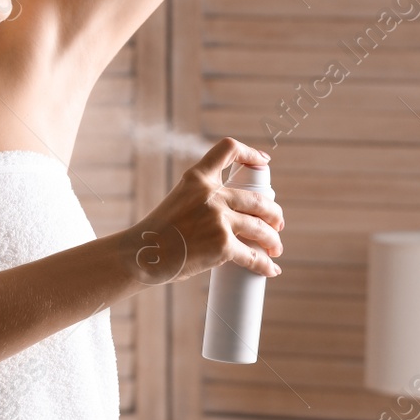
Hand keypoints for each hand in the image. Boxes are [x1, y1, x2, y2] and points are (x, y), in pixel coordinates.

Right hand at [124, 137, 284, 283]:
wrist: (142, 254)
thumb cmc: (156, 234)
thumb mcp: (178, 201)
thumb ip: (201, 201)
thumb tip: (231, 218)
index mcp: (197, 178)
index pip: (227, 149)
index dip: (250, 152)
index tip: (264, 161)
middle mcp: (211, 194)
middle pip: (257, 199)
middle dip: (274, 213)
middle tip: (277, 224)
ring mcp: (218, 219)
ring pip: (260, 228)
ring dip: (273, 240)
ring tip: (275, 248)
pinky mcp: (223, 245)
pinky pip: (253, 256)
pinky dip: (265, 265)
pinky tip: (270, 269)